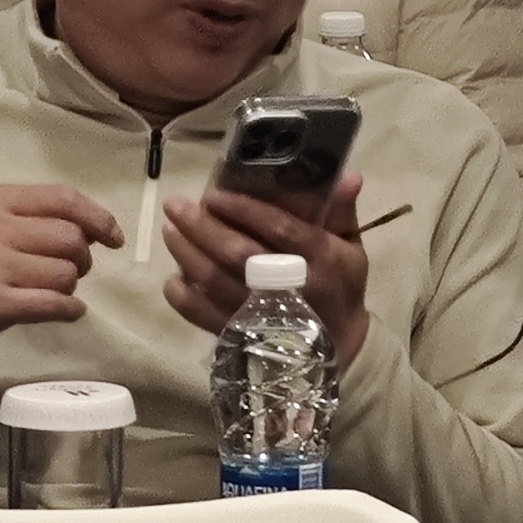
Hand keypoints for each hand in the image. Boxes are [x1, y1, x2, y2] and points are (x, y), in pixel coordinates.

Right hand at [0, 183, 121, 382]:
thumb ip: (35, 219)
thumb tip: (97, 228)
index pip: (64, 199)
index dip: (99, 218)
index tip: (114, 237)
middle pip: (71, 237)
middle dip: (83, 258)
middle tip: (72, 271)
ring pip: (65, 273)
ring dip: (70, 287)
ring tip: (52, 293)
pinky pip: (53, 304)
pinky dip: (69, 310)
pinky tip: (67, 312)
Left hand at [165, 168, 371, 373]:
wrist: (340, 346)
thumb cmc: (342, 288)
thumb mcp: (352, 248)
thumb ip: (342, 212)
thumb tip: (348, 175)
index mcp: (319, 259)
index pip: (278, 228)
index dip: (244, 210)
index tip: (214, 194)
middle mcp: (288, 285)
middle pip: (237, 253)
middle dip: (202, 227)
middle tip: (175, 205)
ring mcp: (261, 314)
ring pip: (215, 282)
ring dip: (187, 255)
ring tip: (170, 231)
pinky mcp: (243, 336)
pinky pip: (205, 318)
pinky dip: (184, 300)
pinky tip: (172, 280)